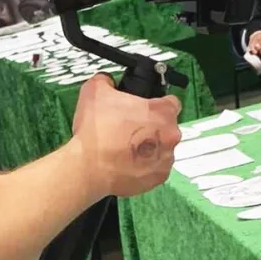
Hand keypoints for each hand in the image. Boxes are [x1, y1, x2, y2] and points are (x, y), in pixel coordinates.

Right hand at [71, 73, 181, 197]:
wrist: (89, 169)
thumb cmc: (96, 134)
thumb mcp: (94, 92)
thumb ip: (106, 81)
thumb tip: (106, 82)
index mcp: (162, 112)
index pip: (171, 101)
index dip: (157, 102)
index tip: (146, 107)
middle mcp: (170, 135)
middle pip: (166, 126)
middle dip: (150, 126)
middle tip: (127, 127)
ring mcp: (165, 159)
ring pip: (161, 148)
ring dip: (148, 147)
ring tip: (124, 147)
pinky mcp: (157, 179)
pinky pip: (153, 168)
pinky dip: (143, 166)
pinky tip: (125, 162)